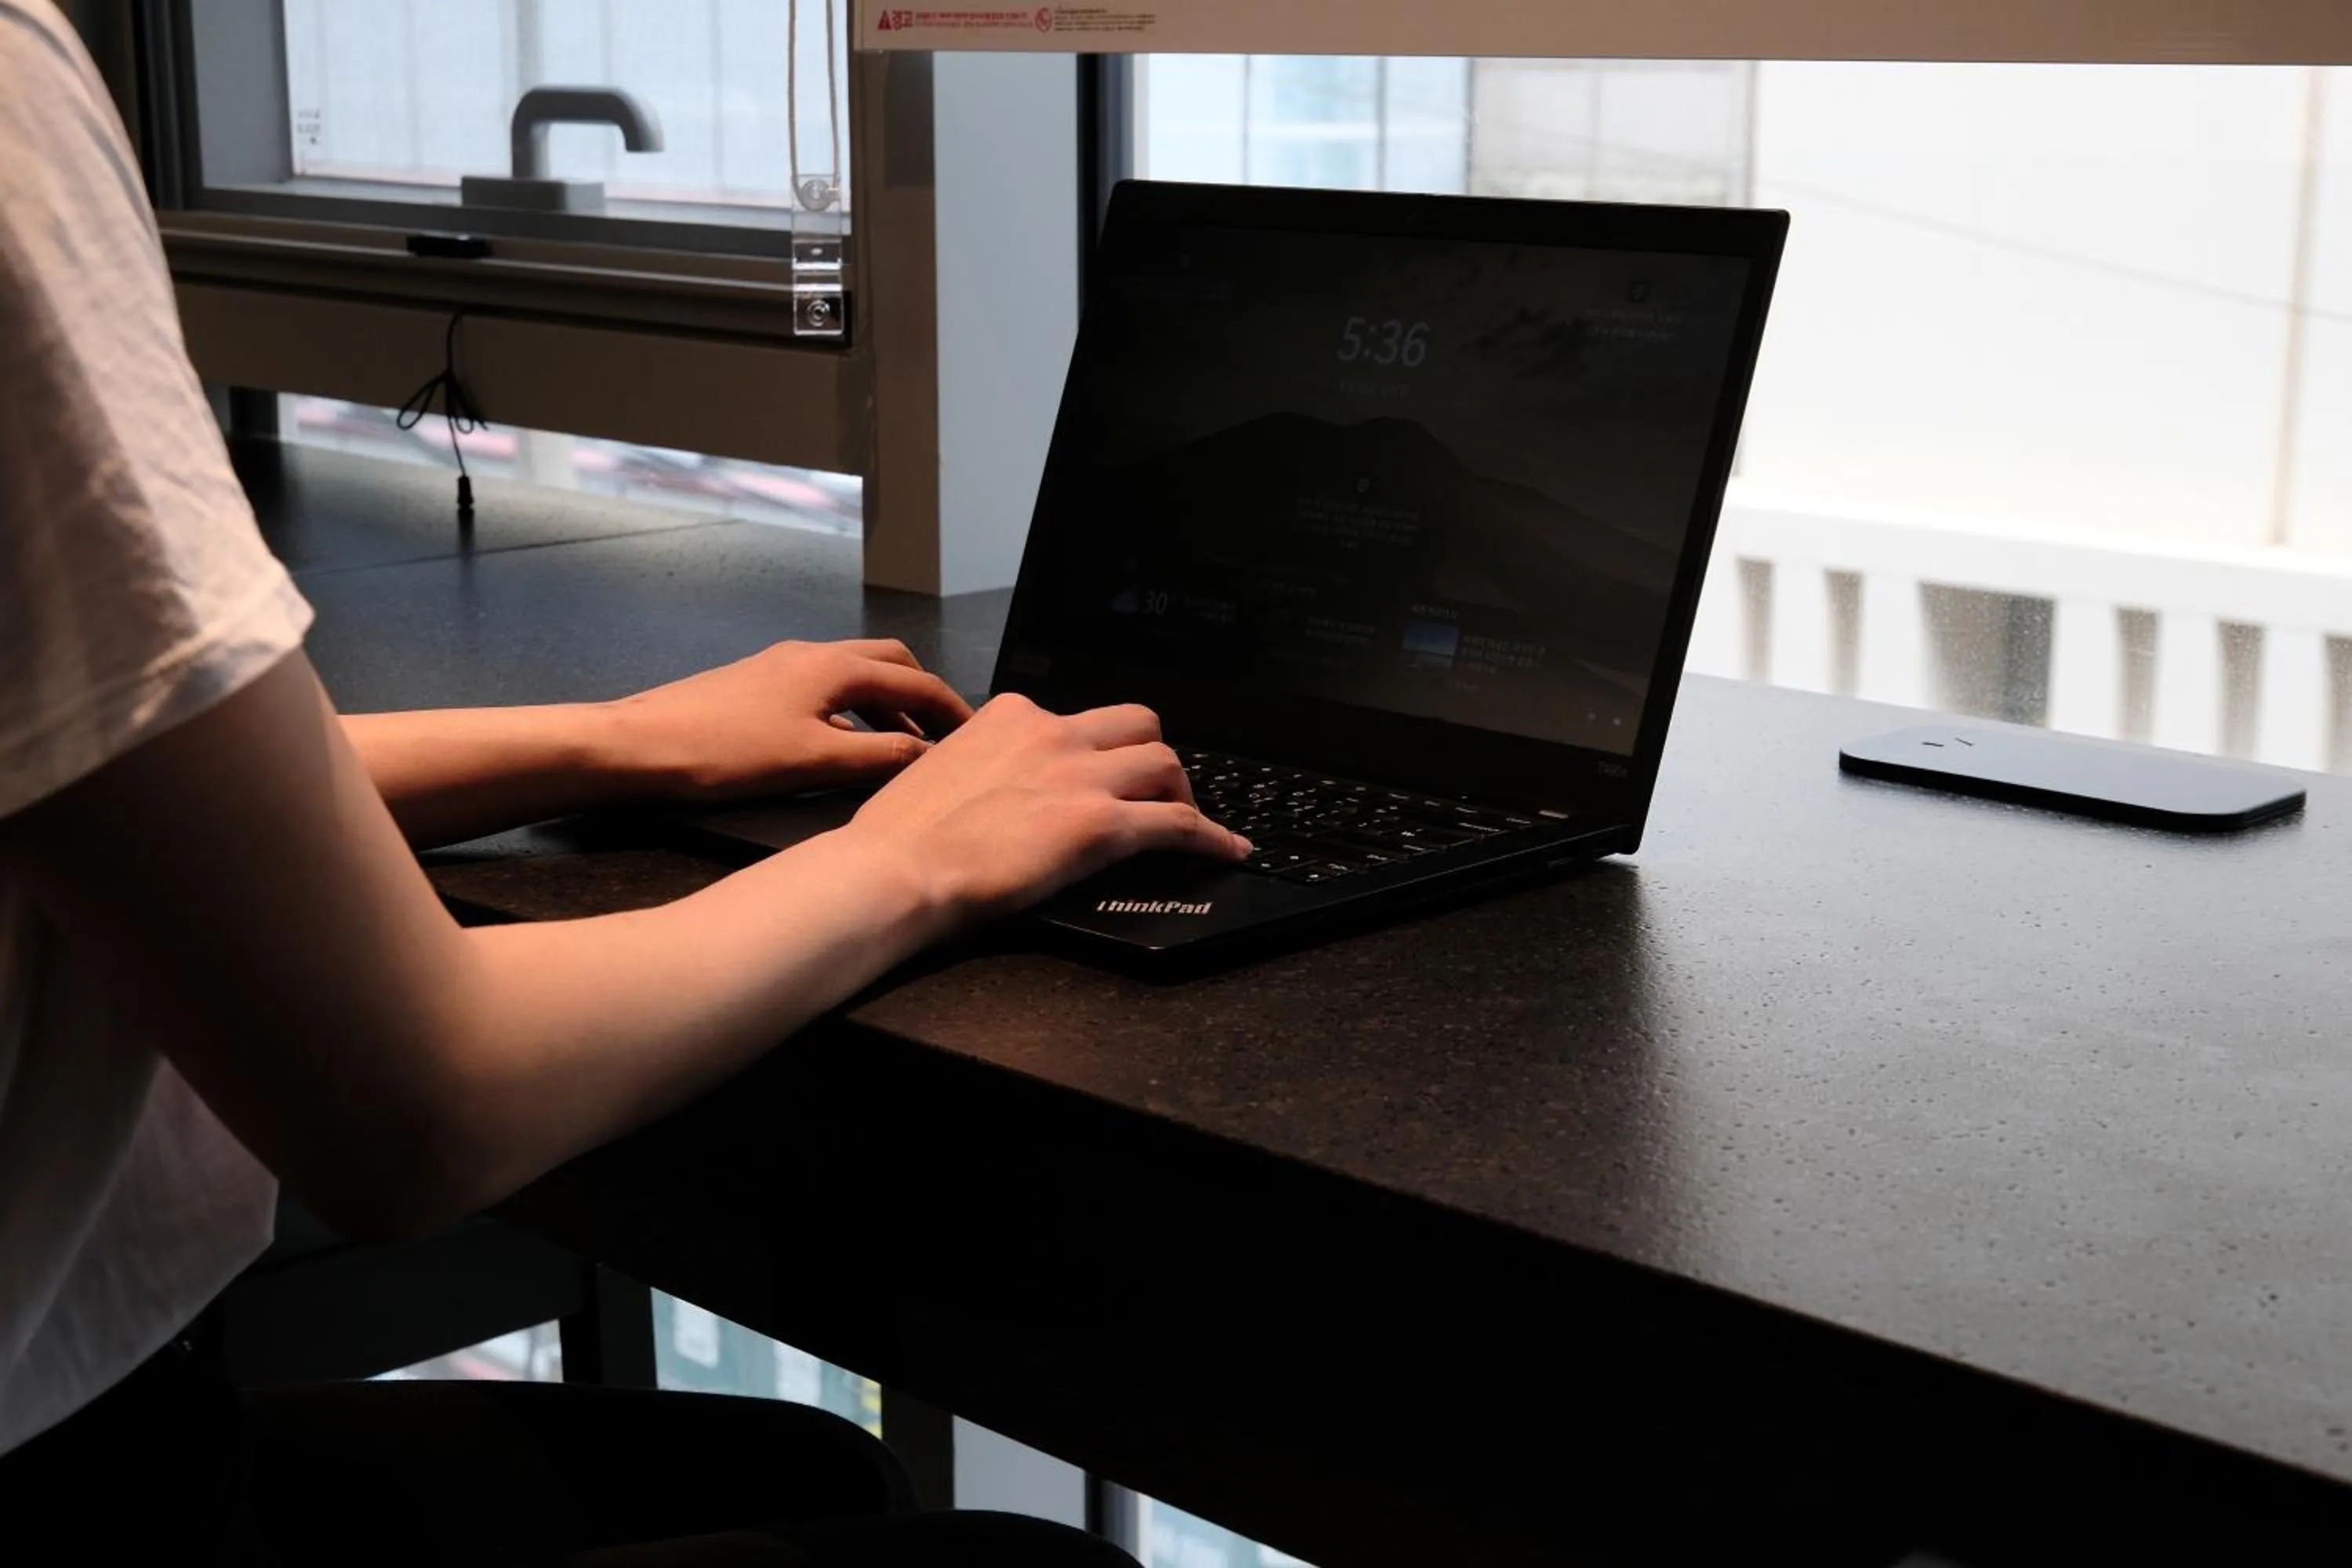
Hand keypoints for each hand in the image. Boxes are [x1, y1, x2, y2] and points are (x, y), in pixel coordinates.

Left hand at [608, 639, 972, 802]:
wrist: (641, 746)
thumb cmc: (726, 753)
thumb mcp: (815, 761)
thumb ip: (879, 758)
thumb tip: (928, 756)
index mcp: (833, 666)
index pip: (914, 681)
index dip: (951, 709)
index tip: (976, 736)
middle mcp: (811, 654)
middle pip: (888, 664)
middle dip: (922, 697)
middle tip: (943, 736)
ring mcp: (781, 666)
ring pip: (854, 677)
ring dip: (887, 708)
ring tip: (903, 750)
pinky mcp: (758, 684)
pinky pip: (825, 689)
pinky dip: (852, 713)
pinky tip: (846, 749)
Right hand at [835, 693, 1250, 928]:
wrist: (892, 870)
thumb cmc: (899, 838)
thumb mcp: (940, 773)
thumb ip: (979, 767)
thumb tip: (992, 789)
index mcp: (1008, 717)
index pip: (1076, 719)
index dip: (1100, 749)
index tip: (1104, 773)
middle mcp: (1051, 732)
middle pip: (1137, 723)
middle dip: (1152, 757)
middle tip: (1155, 793)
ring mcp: (1080, 775)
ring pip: (1165, 761)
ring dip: (1182, 791)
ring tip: (1187, 821)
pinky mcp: (1100, 824)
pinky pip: (1178, 822)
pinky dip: (1211, 836)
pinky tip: (1229, 851)